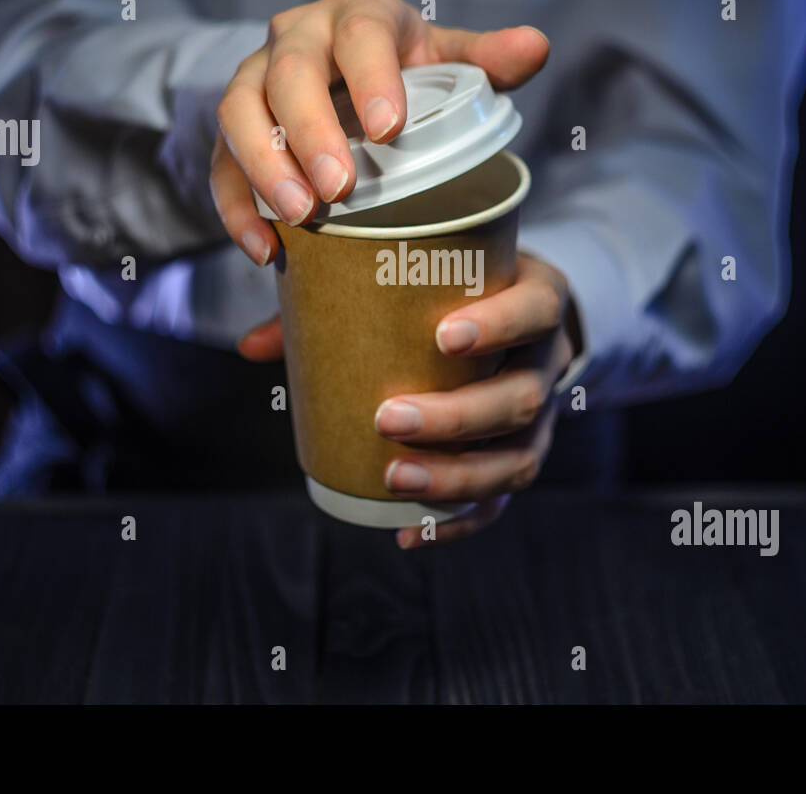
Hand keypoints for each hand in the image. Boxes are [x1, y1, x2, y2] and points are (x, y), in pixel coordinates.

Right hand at [208, 0, 548, 264]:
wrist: (340, 72)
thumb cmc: (403, 67)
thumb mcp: (445, 57)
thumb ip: (487, 58)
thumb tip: (536, 47)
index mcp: (356, 14)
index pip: (360, 34)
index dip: (371, 78)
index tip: (389, 130)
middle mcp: (296, 37)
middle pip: (289, 74)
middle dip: (311, 133)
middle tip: (340, 189)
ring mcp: (256, 79)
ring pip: (240, 113)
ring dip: (264, 167)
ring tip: (300, 218)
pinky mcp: (233, 128)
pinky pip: (220, 164)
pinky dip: (236, 209)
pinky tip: (265, 250)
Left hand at [237, 254, 577, 547]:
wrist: (523, 313)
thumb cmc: (459, 286)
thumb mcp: (425, 272)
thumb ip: (340, 297)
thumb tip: (253, 347)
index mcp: (539, 298)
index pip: (537, 310)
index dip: (500, 325)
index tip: (444, 338)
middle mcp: (552, 361)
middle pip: (522, 397)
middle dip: (457, 416)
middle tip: (389, 417)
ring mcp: (545, 415)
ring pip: (518, 457)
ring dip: (457, 476)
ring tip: (396, 478)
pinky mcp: (526, 454)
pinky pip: (504, 499)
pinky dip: (459, 521)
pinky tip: (412, 533)